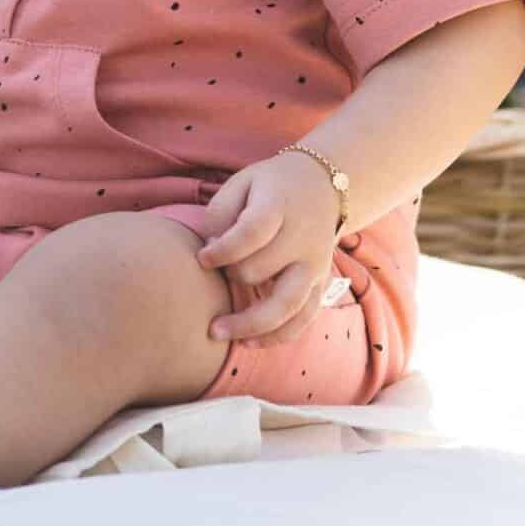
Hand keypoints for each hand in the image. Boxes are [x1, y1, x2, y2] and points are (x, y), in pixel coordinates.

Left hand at [193, 152, 343, 346]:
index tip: (201, 259)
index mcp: (279, 207)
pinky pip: (303, 319)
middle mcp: (302, 239)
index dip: (222, 251)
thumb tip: (210, 254)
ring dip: (250, 325)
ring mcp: (315, 265)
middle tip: (213, 278)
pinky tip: (248, 343)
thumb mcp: (242, 182)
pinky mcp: (321, 284)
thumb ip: (221, 214)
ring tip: (218, 332)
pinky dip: (277, 336)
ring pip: (287, 306)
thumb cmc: (270, 187)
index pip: (251, 234)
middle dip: (230, 278)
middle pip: (261, 271)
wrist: (323, 187)